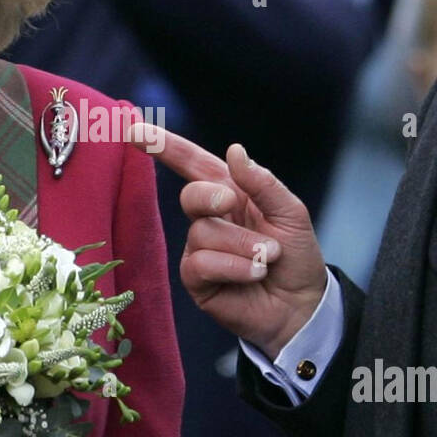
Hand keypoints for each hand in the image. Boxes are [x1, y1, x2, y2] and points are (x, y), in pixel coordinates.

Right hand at [128, 122, 326, 357]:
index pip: (193, 164)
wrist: (302, 306)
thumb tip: (234, 150)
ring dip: (242, 245)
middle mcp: (211, 218)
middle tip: (233, 205)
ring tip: (267, 258)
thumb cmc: (296, 257)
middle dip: (211, 198)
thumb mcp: (290, 213)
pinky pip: (200, 263)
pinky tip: (253, 274)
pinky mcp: (196, 280)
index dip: (164, 146)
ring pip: (202, 233)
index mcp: (231, 192)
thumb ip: (263, 182)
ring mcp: (200, 249)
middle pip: (191, 195)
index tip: (135, 129)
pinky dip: (232, 266)